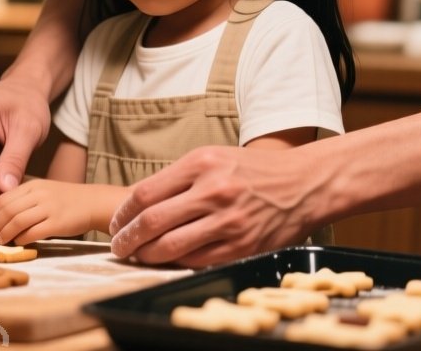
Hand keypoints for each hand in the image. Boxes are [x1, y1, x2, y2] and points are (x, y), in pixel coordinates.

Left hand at [0, 179, 119, 244]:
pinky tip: (17, 243)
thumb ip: (25, 200)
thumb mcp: (44, 192)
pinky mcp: (58, 222)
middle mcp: (39, 194)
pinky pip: (33, 231)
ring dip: (4, 233)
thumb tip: (2, 218)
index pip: (4, 198)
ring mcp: (49, 208)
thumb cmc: (67, 200)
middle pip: (8, 209)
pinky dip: (21, 239)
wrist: (94, 203)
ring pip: (17, 220)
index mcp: (33, 185)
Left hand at [108, 146, 319, 267]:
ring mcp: (228, 221)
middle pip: (152, 222)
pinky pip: (197, 260)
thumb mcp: (214, 158)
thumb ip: (179, 177)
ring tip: (138, 256)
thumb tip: (140, 201)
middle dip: (127, 239)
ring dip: (147, 255)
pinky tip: (168, 261)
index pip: (145, 193)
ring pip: (171, 246)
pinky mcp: (241, 246)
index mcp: (202, 164)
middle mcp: (213, 191)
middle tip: (118, 246)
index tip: (115, 223)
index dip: (122, 213)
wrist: (304, 184)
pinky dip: (176, 263)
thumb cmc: (254, 171)